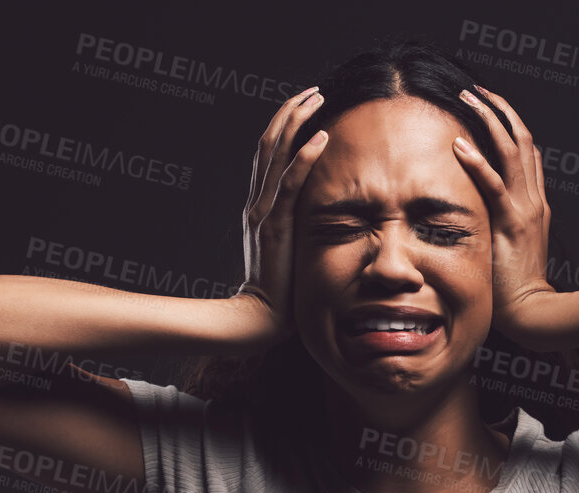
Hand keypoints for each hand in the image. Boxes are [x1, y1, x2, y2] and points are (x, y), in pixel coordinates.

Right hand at [238, 86, 330, 338]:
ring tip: (317, 98)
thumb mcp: (286, 249)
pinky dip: (305, 157)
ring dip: (297, 122)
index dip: (283, 124)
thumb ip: (294, 227)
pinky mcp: (276, 225)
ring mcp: (263, 211)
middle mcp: (257, 201)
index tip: (304, 104)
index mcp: (259, 205)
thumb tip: (317, 213)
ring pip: (276, 154)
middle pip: (268, 143)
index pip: (268, 153)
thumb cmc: (280, 289)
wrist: (259, 317)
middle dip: (290, 112)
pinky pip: (291, 184)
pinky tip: (321, 137)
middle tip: (313, 89)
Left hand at [451, 85, 555, 338]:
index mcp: (535, 203)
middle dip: (499, 109)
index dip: (509, 123)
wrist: (533, 312)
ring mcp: (525, 209)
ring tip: (468, 98)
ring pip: (512, 151)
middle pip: (522, 140)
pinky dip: (477, 162)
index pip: (526, 151)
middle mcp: (534, 199)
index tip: (488, 103)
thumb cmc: (516, 286)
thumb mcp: (512, 246)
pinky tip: (458, 145)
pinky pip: (494, 185)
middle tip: (475, 89)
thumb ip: (502, 224)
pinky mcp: (511, 224)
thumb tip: (480, 211)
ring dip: (489, 120)